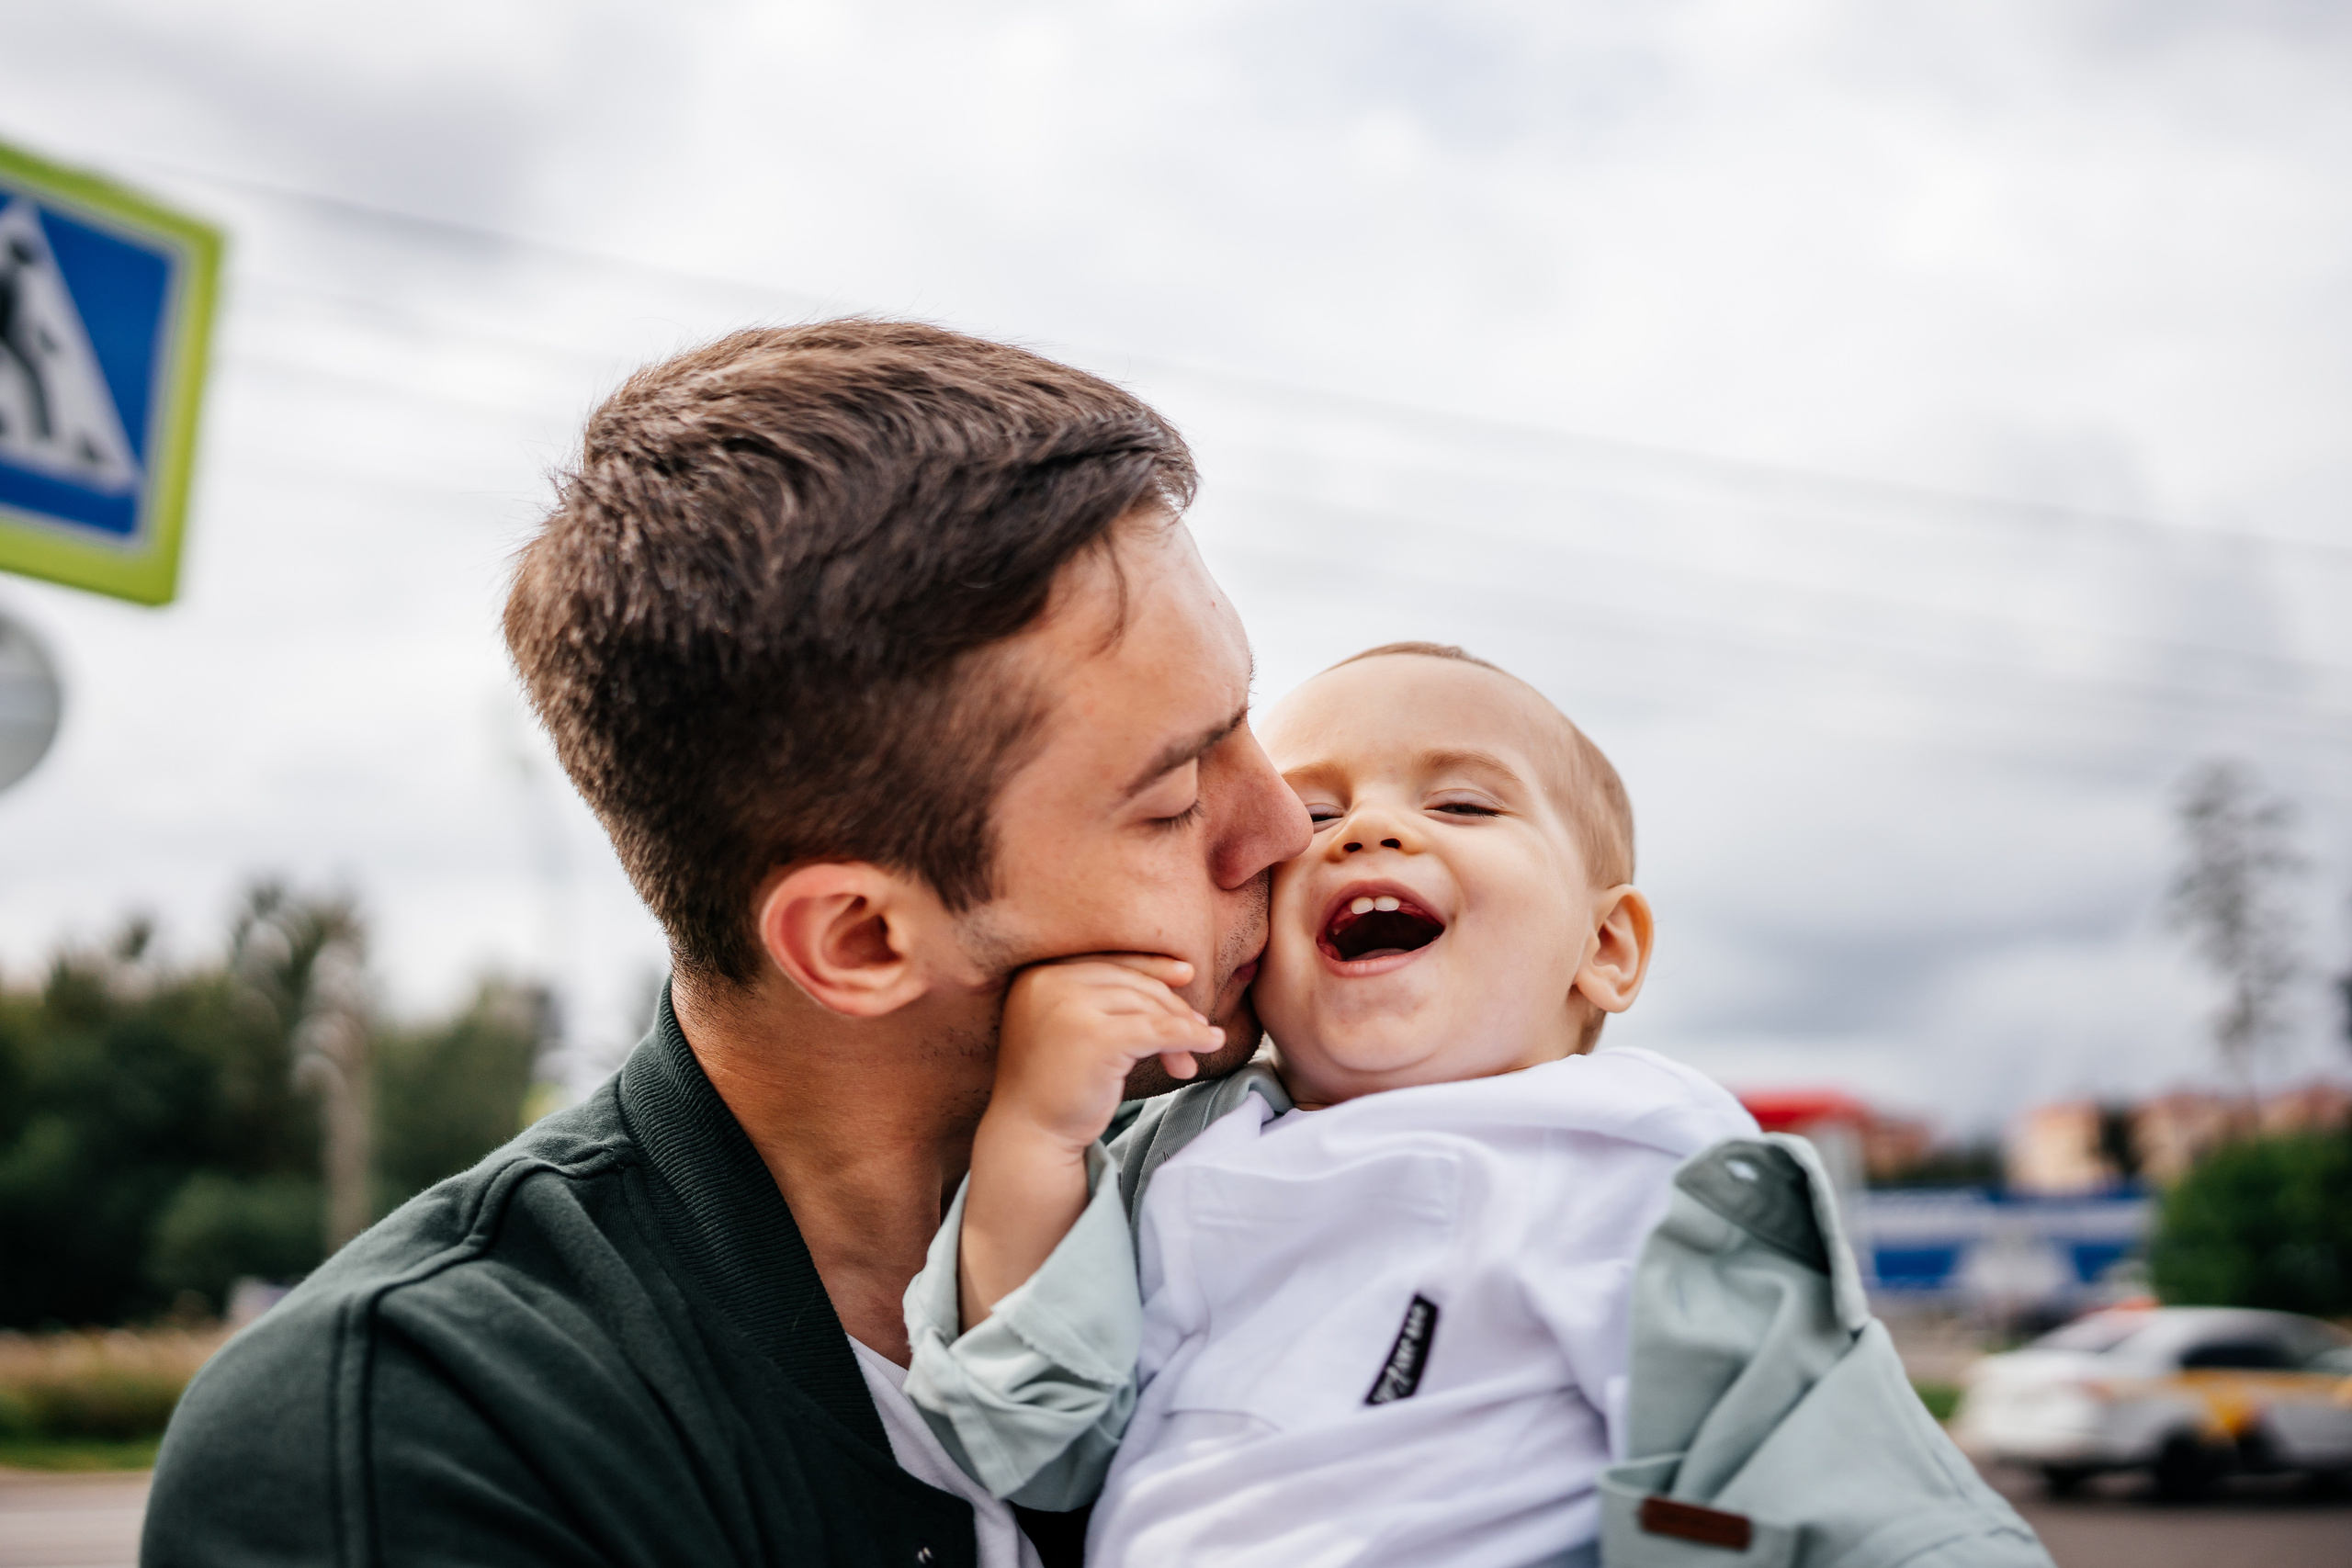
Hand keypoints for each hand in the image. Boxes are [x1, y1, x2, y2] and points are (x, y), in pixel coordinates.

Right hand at [959, 955, 1221, 1328]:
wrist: (1028, 1135)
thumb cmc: (1055, 1084)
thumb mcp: (1074, 1027)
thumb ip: (1108, 997)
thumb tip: (1181, 973)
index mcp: (1038, 974)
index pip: (1107, 961)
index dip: (1150, 966)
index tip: (1185, 974)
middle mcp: (1049, 982)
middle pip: (1130, 982)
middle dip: (1169, 1007)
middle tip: (1198, 1031)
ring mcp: (1070, 1008)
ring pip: (1146, 1007)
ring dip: (1180, 1028)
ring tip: (1191, 1058)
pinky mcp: (1095, 1038)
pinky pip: (1157, 1030)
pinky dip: (1188, 1036)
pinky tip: (1209, 1044)